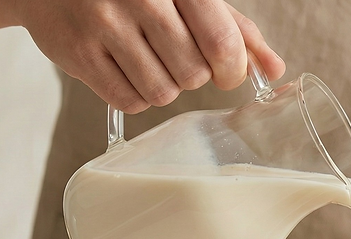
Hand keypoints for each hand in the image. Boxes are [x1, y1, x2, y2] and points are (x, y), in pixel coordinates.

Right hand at [16, 0, 285, 112]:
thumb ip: (234, 27)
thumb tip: (273, 70)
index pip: (220, 42)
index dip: (231, 68)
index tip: (226, 70)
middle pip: (193, 73)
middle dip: (194, 75)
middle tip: (178, 57)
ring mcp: (104, 25)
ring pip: (162, 92)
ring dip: (165, 86)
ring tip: (150, 61)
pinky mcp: (77, 53)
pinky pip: (129, 101)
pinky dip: (137, 95)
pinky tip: (128, 70)